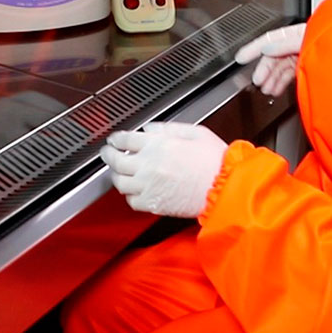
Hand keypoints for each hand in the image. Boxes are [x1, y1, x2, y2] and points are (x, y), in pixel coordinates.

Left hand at [101, 122, 227, 217]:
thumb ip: (168, 128)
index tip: (114, 139)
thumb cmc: (215, 160)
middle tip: (107, 153)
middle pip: (116, 160)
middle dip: (108, 155)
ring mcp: (149, 186)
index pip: (125, 139)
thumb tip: (150, 128)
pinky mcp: (154, 203)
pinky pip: (131, 201)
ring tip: (119, 173)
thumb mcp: (195, 132)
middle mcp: (148, 165)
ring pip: (119, 182)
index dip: (116, 139)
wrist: (224, 187)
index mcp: (157, 144)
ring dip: (117, 176)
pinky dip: (130, 195)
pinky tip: (135, 190)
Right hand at [234, 23, 305, 95]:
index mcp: (297, 32)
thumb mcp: (306, 41)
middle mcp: (296, 43)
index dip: (253, 48)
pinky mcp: (305, 68)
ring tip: (266, 90)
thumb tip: (267, 49)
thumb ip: (286, 45)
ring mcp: (301, 56)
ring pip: (279, 67)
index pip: (269, 39)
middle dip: (264, 70)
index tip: (241, 57)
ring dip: (271, 79)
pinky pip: (288, 75)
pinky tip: (276, 89)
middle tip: (257, 81)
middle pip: (273, 56)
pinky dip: (281, 82)